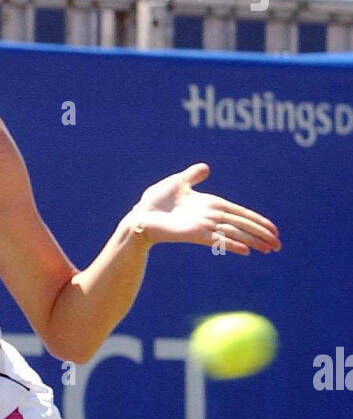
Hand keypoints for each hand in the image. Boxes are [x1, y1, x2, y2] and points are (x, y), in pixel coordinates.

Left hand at [129, 163, 281, 255]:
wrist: (140, 216)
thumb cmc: (156, 202)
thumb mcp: (178, 183)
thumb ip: (193, 176)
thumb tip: (205, 168)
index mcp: (210, 205)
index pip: (240, 213)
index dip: (257, 221)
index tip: (272, 229)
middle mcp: (211, 217)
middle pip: (243, 226)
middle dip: (262, 234)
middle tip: (278, 245)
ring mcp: (204, 226)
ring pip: (235, 234)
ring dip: (254, 241)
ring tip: (270, 249)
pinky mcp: (195, 234)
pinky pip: (218, 240)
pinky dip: (232, 244)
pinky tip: (246, 250)